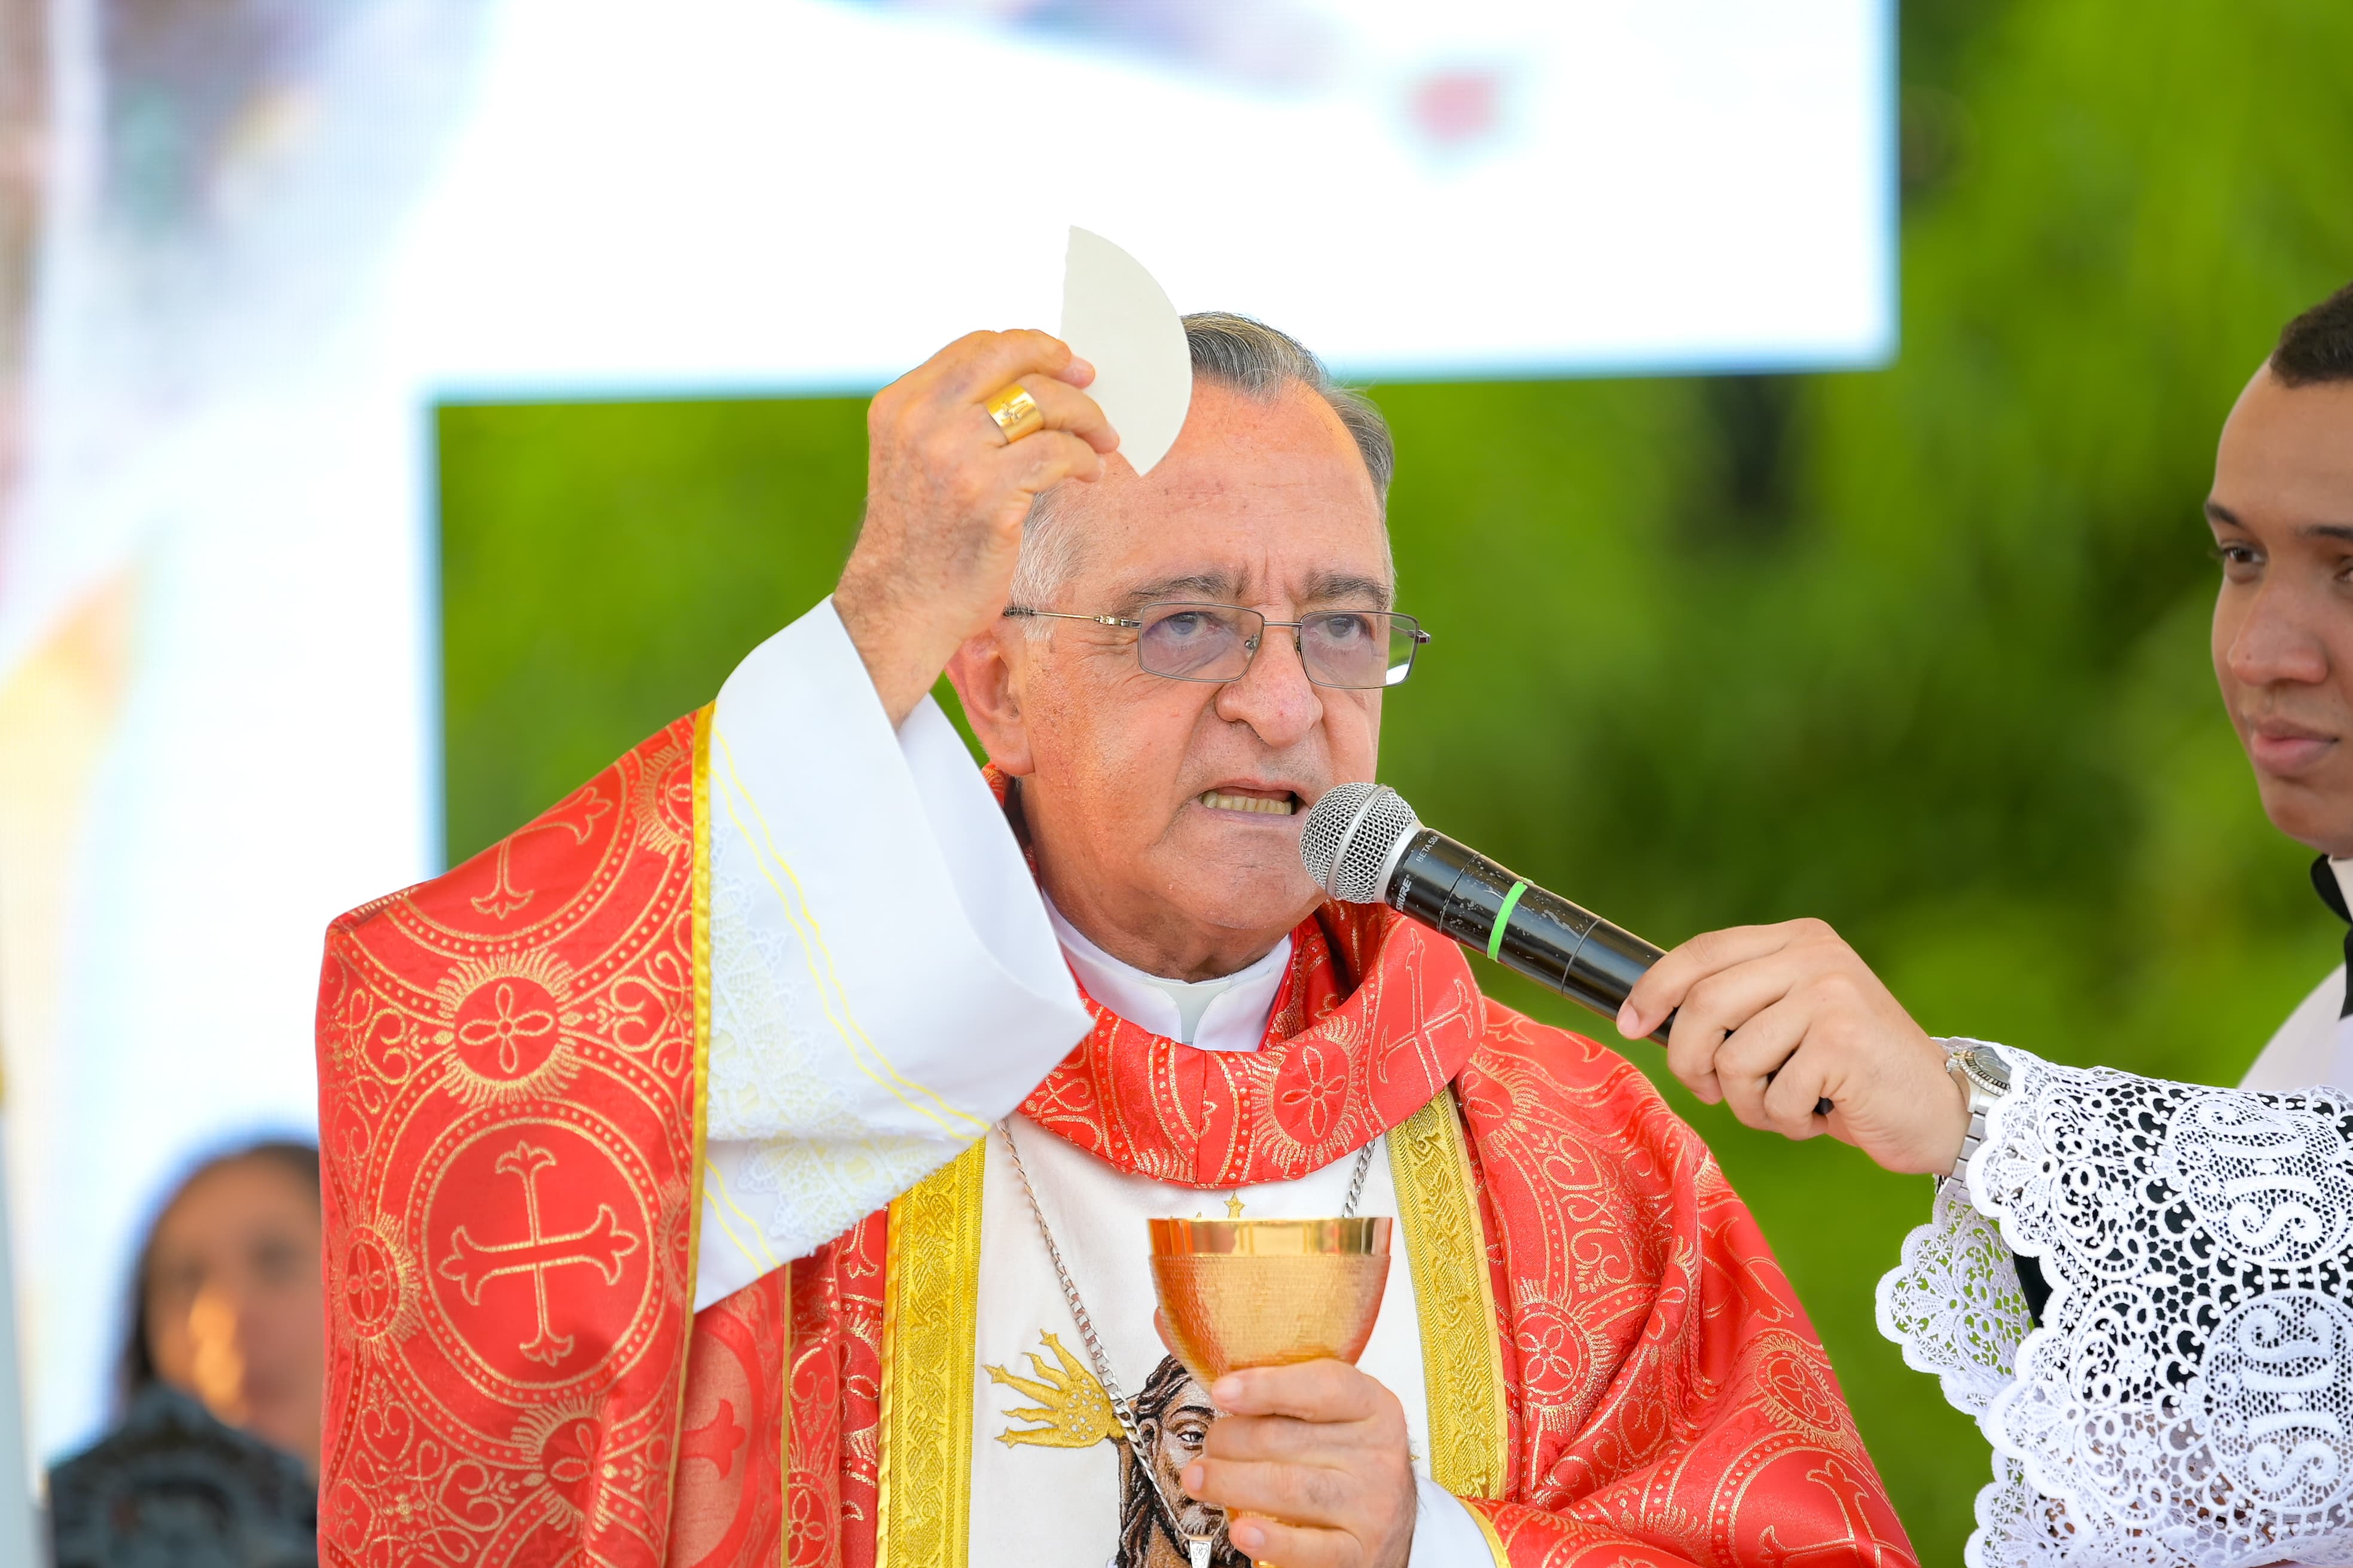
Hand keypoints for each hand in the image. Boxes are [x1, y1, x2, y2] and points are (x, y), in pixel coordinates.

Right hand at [834, 329, 1118, 724]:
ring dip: (1086, 417)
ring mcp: (954, 456)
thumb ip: (954, 419)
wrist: (901, 606)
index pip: (975, 346)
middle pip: (1010, 358)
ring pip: (1043, 401)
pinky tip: (1090, 472)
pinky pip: (1058, 452)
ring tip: (1102, 439)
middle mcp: (922, 421)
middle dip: (1060, 363)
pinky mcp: (989, 495)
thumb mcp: (916, 459)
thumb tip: (1030, 386)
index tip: (1058, 362)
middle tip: (1090, 383)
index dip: (1027, 347)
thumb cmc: (920, 540)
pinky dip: (1085, 458)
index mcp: (900, 405)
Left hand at [1184, 1361, 1414, 1567]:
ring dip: (1232, 1482)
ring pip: (1290, 1489)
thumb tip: (1172, 1326)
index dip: (1268, 1386)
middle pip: (1289, 1439)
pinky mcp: (1360, 1554)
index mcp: (1372, 1406)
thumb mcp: (1325, 1413)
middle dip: (1231, 1439)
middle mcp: (1378, 1454)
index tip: (1222, 1390)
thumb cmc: (1344, 1460)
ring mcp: (1372, 1507)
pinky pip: (1311, 1549)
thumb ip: (1265, 1381)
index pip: (1324, 1386)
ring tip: (1198, 1477)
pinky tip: (1241, 1529)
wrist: (1392, 1527)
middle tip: (1205, 1445)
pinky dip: (1272, 1539)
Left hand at [1618, 918, 1969, 1175]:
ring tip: (1785, 1106)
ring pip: (1734, 1057)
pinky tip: (1821, 1115)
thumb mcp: (1791, 1021)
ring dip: (1747, 1103)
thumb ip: (1739, 1005)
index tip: (1627, 1024)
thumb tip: (1647, 1015)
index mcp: (1796, 940)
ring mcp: (1831, 993)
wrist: (1938, 1110)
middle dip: (1690, 1060)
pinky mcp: (1843, 1040)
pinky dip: (1787, 1120)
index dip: (1654, 989)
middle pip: (1703, 1003)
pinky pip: (1773, 1094)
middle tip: (1710, 1091)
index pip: (1702, 951)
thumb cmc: (1849, 1075)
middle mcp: (1814, 955)